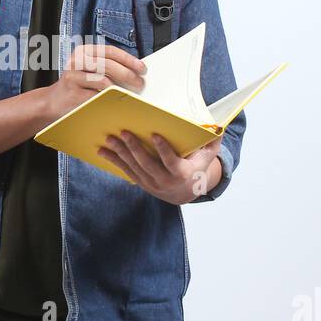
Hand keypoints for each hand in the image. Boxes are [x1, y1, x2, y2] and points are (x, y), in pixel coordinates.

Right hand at [43, 42, 146, 120]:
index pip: (111, 51)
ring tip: (128, 93)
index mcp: (84, 51)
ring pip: (103, 80)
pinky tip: (114, 100)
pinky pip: (96, 95)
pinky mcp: (72, 92)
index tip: (142, 68)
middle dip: (128, 75)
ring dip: (119, 88)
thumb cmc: (77, 85)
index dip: (129, 59)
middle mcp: (77, 60)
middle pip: (109, 65)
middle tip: (139, 84)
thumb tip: (134, 71)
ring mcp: (73, 75)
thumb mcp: (90, 70)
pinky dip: (108, 98)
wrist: (54, 101)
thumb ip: (107, 67)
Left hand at [97, 131, 222, 204]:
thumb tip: (218, 127)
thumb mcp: (207, 157)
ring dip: (120, 153)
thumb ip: (212, 142)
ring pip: (133, 167)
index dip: (163, 149)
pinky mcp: (141, 183)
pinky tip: (102, 150)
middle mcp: (165, 181)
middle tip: (124, 132)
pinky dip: (114, 161)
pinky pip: (126, 171)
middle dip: (134, 147)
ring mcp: (151, 184)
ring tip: (109, 139)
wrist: (184, 193)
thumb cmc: (196, 167)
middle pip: (147, 164)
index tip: (155, 134)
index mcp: (181, 173)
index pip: (171, 161)